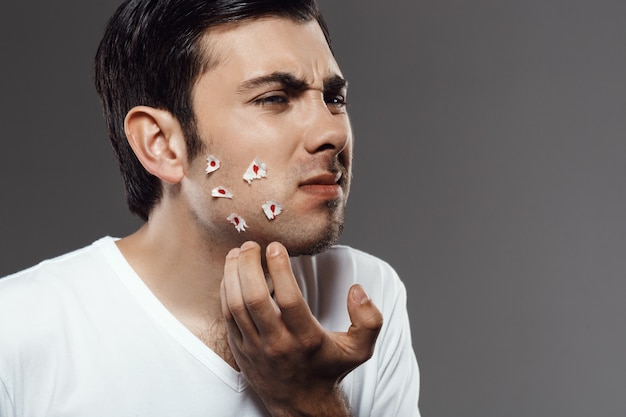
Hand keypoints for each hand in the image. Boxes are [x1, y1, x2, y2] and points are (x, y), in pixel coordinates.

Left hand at [221, 241, 382, 416]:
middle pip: (254, 298)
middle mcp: (278, 343)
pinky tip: (231, 274)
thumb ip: (369, 319)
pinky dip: (226, 291)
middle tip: (251, 244)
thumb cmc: (329, 369)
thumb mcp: (360, 349)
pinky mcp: (240, 350)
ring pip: (235, 305)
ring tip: (237, 252)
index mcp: (306, 339)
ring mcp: (255, 348)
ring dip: (232, 274)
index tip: (276, 246)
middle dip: (248, 265)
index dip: (280, 268)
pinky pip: (227, 316)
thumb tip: (357, 290)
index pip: (289, 298)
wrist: (301, 404)